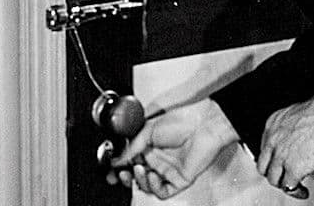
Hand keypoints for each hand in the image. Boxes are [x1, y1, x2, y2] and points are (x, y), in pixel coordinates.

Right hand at [106, 98, 238, 199]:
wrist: (204, 125)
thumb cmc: (183, 121)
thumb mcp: (148, 130)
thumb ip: (131, 146)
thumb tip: (117, 158)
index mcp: (149, 146)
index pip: (129, 161)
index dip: (118, 168)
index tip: (109, 170)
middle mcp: (158, 159)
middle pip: (136, 176)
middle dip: (125, 178)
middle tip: (120, 174)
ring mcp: (168, 170)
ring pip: (147, 186)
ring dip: (139, 181)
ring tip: (138, 170)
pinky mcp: (179, 179)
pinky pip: (163, 192)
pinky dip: (155, 187)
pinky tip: (154, 176)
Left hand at [256, 94, 313, 191]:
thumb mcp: (298, 112)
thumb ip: (292, 125)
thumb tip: (299, 134)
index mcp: (273, 124)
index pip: (264, 147)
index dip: (272, 157)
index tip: (278, 162)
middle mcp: (272, 140)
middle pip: (263, 166)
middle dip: (273, 173)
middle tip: (282, 176)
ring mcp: (281, 156)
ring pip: (273, 178)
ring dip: (283, 184)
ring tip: (293, 186)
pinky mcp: (294, 168)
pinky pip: (289, 186)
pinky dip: (296, 191)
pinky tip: (302, 191)